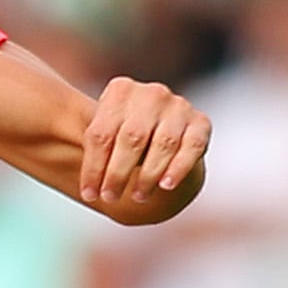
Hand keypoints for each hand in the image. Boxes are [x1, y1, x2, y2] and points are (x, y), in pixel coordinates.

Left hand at [76, 77, 208, 223]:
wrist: (159, 131)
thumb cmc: (122, 137)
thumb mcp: (103, 136)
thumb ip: (94, 151)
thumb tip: (86, 188)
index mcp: (121, 91)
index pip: (101, 134)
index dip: (93, 168)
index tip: (90, 194)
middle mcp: (152, 93)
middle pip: (132, 138)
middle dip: (118, 173)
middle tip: (110, 197)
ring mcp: (179, 106)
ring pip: (163, 144)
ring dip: (148, 175)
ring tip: (137, 196)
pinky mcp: (201, 122)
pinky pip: (192, 147)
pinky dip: (179, 168)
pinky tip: (166, 186)